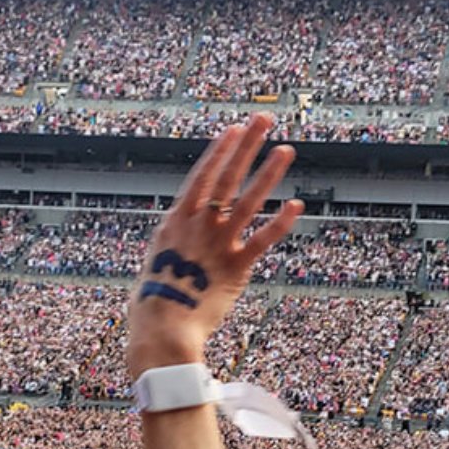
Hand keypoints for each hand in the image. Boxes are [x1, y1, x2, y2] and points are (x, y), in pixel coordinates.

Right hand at [126, 114, 302, 373]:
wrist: (161, 329)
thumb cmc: (152, 305)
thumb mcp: (156, 265)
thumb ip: (174, 249)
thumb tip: (178, 246)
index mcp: (174, 223)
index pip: (201, 177)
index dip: (219, 152)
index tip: (233, 130)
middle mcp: (197, 226)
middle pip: (226, 177)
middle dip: (246, 146)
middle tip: (263, 120)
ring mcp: (217, 244)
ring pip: (247, 201)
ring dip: (268, 173)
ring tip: (286, 150)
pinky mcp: (236, 268)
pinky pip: (261, 241)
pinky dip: (280, 223)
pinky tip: (296, 204)